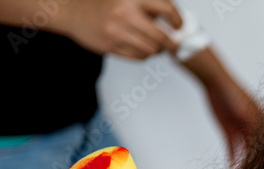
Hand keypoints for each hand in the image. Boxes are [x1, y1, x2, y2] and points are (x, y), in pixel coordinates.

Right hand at [57, 0, 181, 58]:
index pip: (167, 8)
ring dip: (157, 50)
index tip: (178, 26)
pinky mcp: (110, 46)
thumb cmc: (104, 5)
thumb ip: (149, 6)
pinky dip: (145, 54)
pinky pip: (139, 57)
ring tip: (154, 44)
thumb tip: (175, 22)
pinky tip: (141, 47)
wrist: (72, 12)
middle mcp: (124, 13)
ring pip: (152, 49)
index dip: (178, 19)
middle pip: (162, 36)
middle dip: (170, 42)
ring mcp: (116, 31)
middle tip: (171, 43)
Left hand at [183, 48, 263, 163]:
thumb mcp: (248, 111)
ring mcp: (240, 130)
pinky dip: (232, 157)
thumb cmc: (234, 92)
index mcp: (262, 121)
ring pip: (244, 149)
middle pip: (257, 147)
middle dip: (257, 160)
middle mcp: (253, 127)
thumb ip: (258, 128)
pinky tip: (232, 166)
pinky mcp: (228, 132)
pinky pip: (231, 148)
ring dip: (244, 161)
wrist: (214, 83)